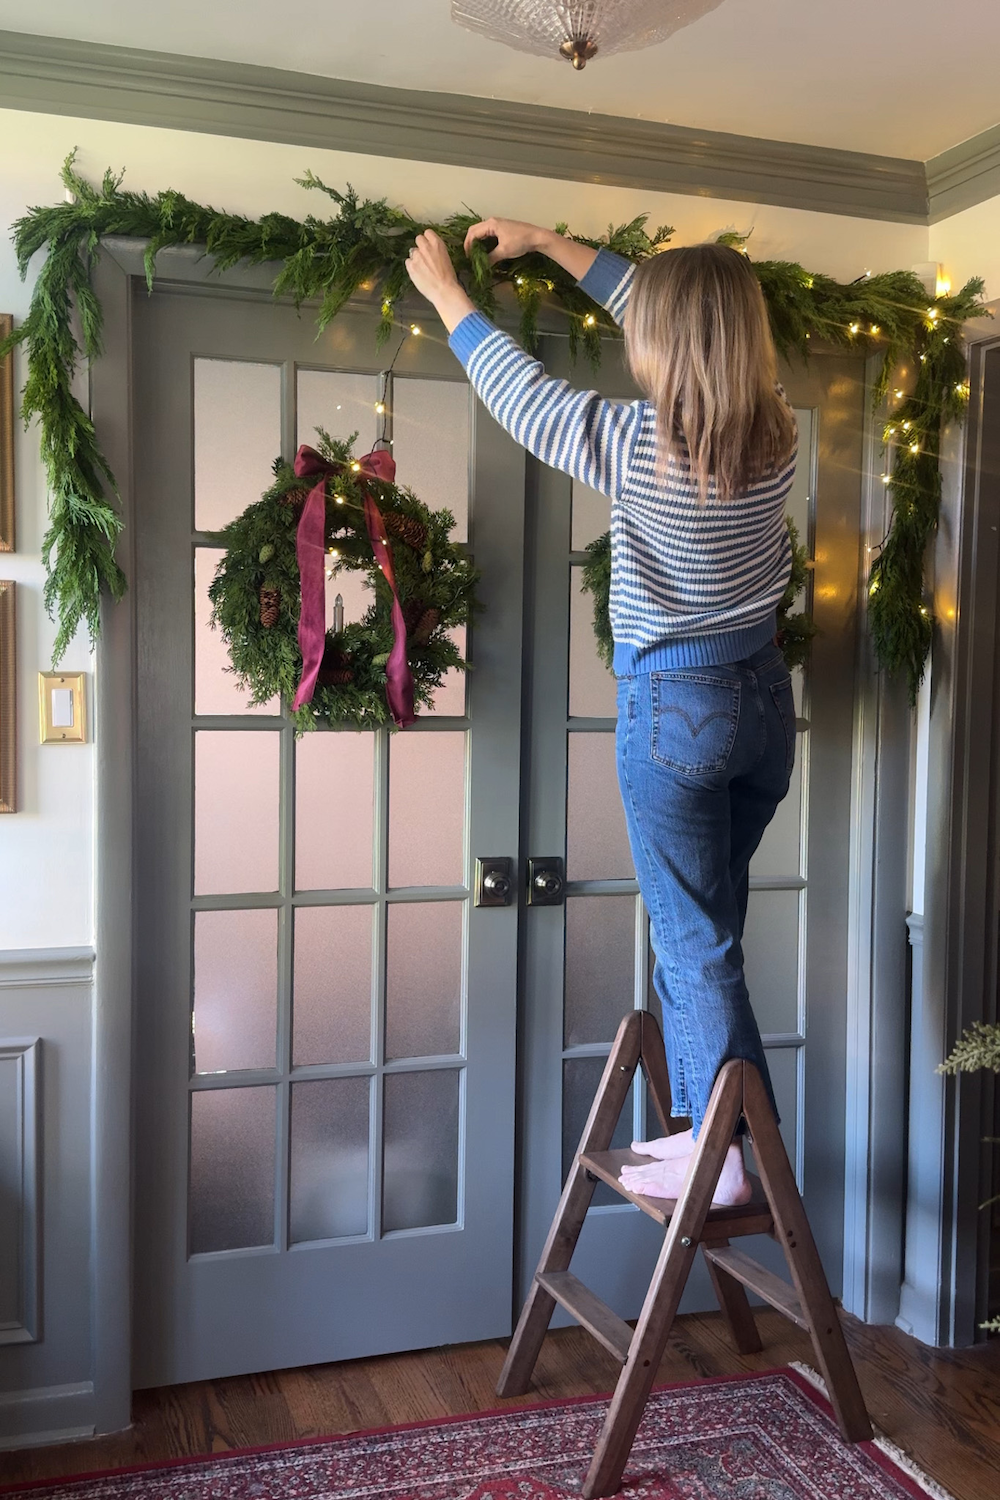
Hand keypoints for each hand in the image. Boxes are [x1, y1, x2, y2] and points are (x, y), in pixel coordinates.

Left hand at [406, 229, 473, 332]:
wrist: (444, 291)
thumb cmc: (449, 278)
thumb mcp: (446, 258)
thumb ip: (437, 251)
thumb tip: (431, 251)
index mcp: (437, 244)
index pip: (427, 232)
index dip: (428, 239)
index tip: (429, 245)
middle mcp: (426, 247)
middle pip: (418, 239)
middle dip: (420, 246)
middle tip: (424, 256)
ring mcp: (417, 256)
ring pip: (412, 251)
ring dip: (416, 257)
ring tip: (422, 268)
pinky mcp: (411, 266)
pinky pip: (408, 262)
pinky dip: (411, 266)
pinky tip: (418, 273)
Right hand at [465, 216, 597, 282]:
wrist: (537, 237)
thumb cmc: (520, 242)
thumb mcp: (504, 251)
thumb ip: (490, 258)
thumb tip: (482, 266)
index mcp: (491, 224)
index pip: (473, 233)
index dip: (468, 246)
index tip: (468, 258)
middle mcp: (492, 222)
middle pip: (475, 231)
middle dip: (470, 243)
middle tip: (470, 256)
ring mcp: (498, 224)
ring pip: (481, 232)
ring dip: (477, 243)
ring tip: (476, 255)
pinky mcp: (502, 229)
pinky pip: (488, 234)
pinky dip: (484, 242)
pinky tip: (485, 251)